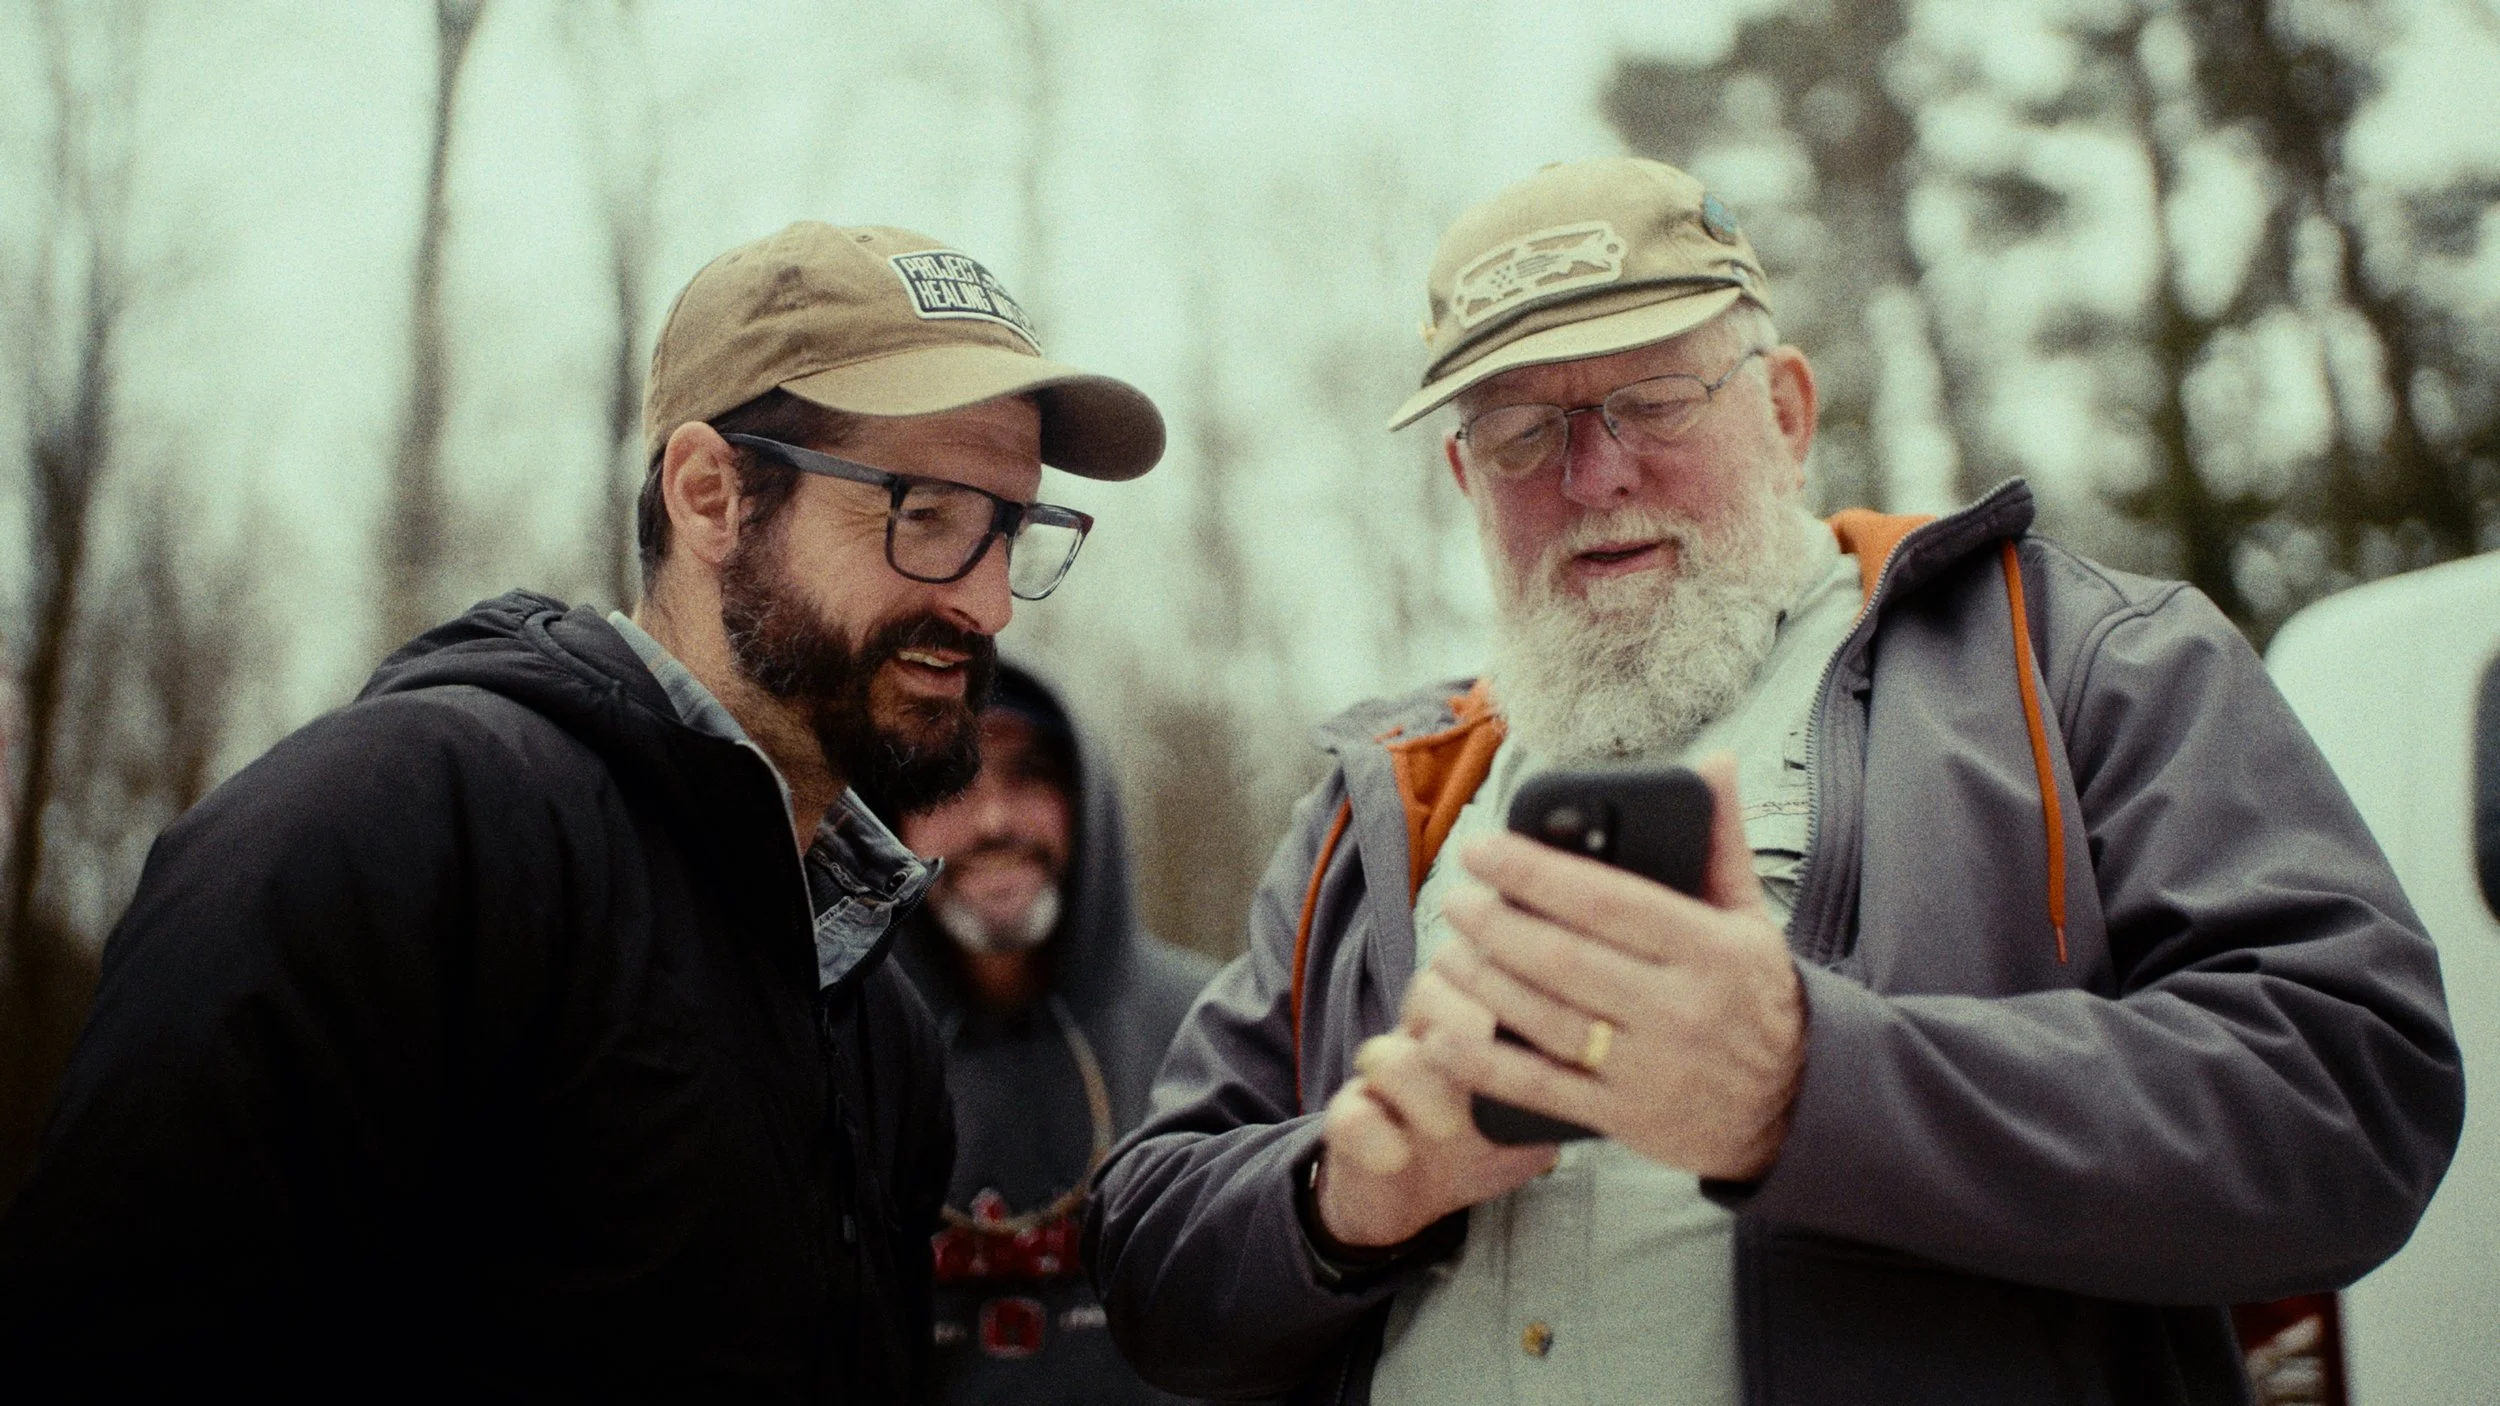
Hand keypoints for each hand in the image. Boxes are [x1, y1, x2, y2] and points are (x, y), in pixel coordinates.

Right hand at [1315, 969, 1559, 1246]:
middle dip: (1457, 1012)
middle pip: (1428, 993)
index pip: (1481, 974)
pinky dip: (1371, 1134)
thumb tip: (1613, 1083)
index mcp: (1467, 1031)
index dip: (1505, 976)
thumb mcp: (1526, 1127)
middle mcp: (1420, 1043)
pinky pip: (1348, 1116)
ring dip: (1417, 1084)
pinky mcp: (1347, 1125)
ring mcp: (1380, 1083)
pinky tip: (1397, 1154)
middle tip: (1485, 1043)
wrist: (1406, 1198)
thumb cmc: (1472, 1148)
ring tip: (1446, 1125)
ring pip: (1384, 1052)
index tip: (1539, 994)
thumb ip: (1557, 1100)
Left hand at [1424, 754, 1804, 1180]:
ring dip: (1482, 983)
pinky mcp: (1625, 1116)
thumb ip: (1721, 843)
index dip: (1535, 872)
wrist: (1796, 1105)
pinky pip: (1541, 1089)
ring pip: (1546, 1019)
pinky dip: (1485, 1064)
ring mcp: (1651, 1069)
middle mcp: (1681, 1009)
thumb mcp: (1749, 919)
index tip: (1483, 850)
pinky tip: (1441, 1037)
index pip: (1608, 901)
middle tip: (1456, 899)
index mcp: (1711, 950)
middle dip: (1496, 926)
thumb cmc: (1754, 996)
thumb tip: (1714, 762)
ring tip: (1447, 951)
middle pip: (1564, 961)